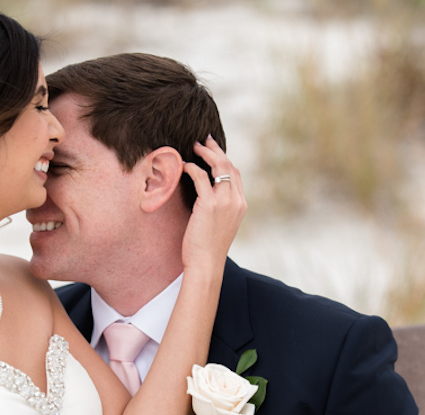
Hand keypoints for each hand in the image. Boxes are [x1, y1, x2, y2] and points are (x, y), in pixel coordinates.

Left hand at [181, 135, 246, 276]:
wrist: (206, 265)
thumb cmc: (208, 249)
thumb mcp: (220, 225)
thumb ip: (219, 209)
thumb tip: (207, 197)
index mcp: (241, 205)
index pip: (236, 174)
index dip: (224, 159)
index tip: (213, 150)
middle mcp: (236, 201)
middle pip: (229, 166)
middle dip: (216, 150)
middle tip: (203, 140)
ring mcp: (225, 202)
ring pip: (219, 167)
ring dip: (205, 153)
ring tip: (193, 147)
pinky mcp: (209, 205)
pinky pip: (201, 177)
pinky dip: (192, 167)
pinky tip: (183, 165)